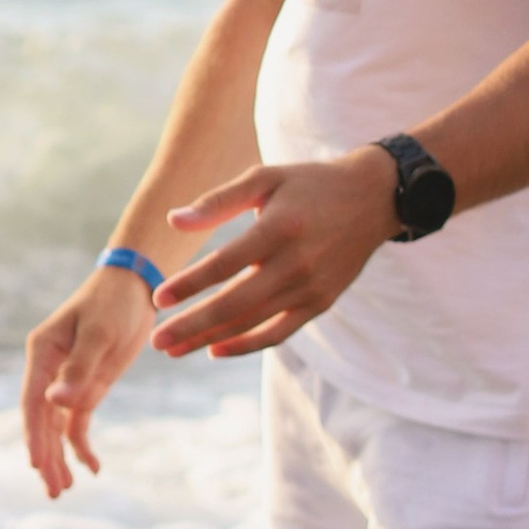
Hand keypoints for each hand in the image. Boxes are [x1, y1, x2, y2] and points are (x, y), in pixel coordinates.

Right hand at [20, 263, 157, 498]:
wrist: (133, 287)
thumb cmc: (112, 303)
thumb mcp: (100, 334)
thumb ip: (79, 370)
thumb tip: (56, 403)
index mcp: (42, 353)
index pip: (32, 401)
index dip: (33, 435)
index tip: (36, 465)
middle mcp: (48, 370)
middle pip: (41, 421)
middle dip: (46, 456)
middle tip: (52, 491)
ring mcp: (67, 380)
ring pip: (56, 426)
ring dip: (59, 456)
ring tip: (63, 490)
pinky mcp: (87, 385)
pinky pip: (77, 421)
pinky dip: (80, 444)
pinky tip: (92, 468)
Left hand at [146, 147, 396, 358]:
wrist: (373, 199)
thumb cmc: (308, 184)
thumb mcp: (264, 178)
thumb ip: (218, 201)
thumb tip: (173, 221)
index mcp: (279, 228)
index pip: (225, 264)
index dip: (189, 284)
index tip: (157, 298)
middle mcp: (296, 263)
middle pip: (235, 304)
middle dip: (191, 325)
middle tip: (156, 340)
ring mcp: (311, 288)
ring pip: (252, 323)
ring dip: (210, 339)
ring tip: (174, 349)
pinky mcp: (321, 303)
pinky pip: (278, 332)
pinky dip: (246, 344)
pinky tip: (215, 349)